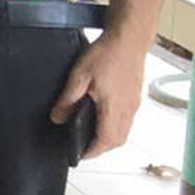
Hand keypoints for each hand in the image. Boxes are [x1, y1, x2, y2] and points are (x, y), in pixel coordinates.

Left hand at [48, 35, 147, 158]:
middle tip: (84, 148)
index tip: (80, 155)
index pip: (106, 140)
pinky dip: (116, 126)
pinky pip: (128, 120)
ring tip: (92, 136)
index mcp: (114, 107)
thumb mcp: (79, 76)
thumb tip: (58, 118)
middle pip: (118, 140)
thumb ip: (68, 99)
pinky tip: (103, 118)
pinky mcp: (136, 96)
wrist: (129, 39)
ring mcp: (134, 103)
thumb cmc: (107, 54)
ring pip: (124, 131)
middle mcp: (128, 109)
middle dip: (101, 148)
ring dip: (109, 138)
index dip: (92, 151)